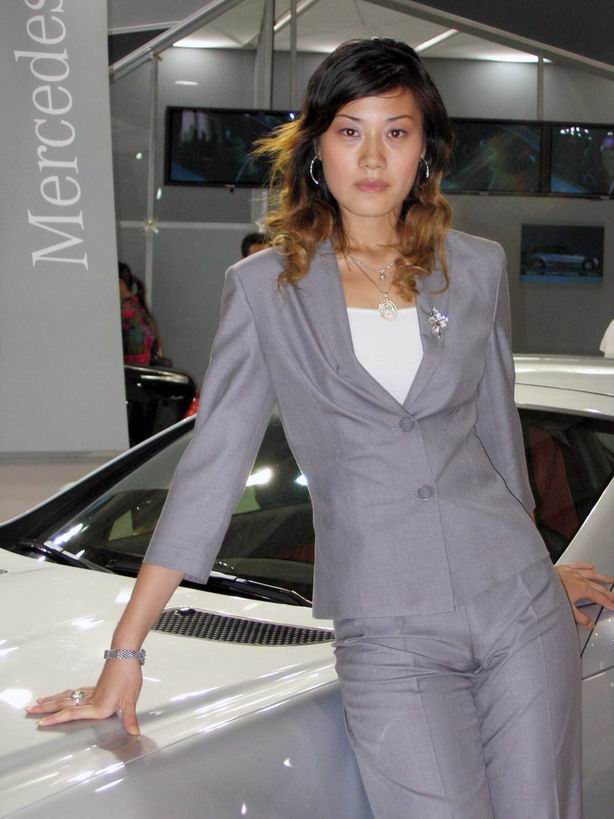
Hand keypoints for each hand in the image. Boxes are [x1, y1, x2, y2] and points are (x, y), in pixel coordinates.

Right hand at [25, 659, 142, 734]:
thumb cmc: (128, 675)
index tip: (41, 722)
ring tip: (39, 701)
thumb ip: (129, 718)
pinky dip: (66, 694)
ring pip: (67, 696)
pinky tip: (65, 694)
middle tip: (29, 709)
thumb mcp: (130, 699)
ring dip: (53, 700)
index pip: (71, 714)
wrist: (126, 654)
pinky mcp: (96, 685)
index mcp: (97, 706)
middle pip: (63, 704)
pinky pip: (76, 691)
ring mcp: (92, 691)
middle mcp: (91, 699)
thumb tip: (133, 733)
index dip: (56, 719)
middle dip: (46, 708)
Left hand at [554, 562, 613, 628]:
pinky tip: (591, 565)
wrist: (538, 580)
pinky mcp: (565, 568)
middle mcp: (580, 579)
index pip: (599, 598)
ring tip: (610, 580)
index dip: (608, 603)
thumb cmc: (551, 593)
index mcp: (583, 589)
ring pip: (591, 574)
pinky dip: (585, 565)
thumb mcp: (567, 609)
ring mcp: (573, 572)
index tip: (613, 606)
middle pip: (598, 587)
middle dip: (608, 593)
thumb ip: (580, 617)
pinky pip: (578, 565)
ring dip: (601, 577)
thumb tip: (589, 623)